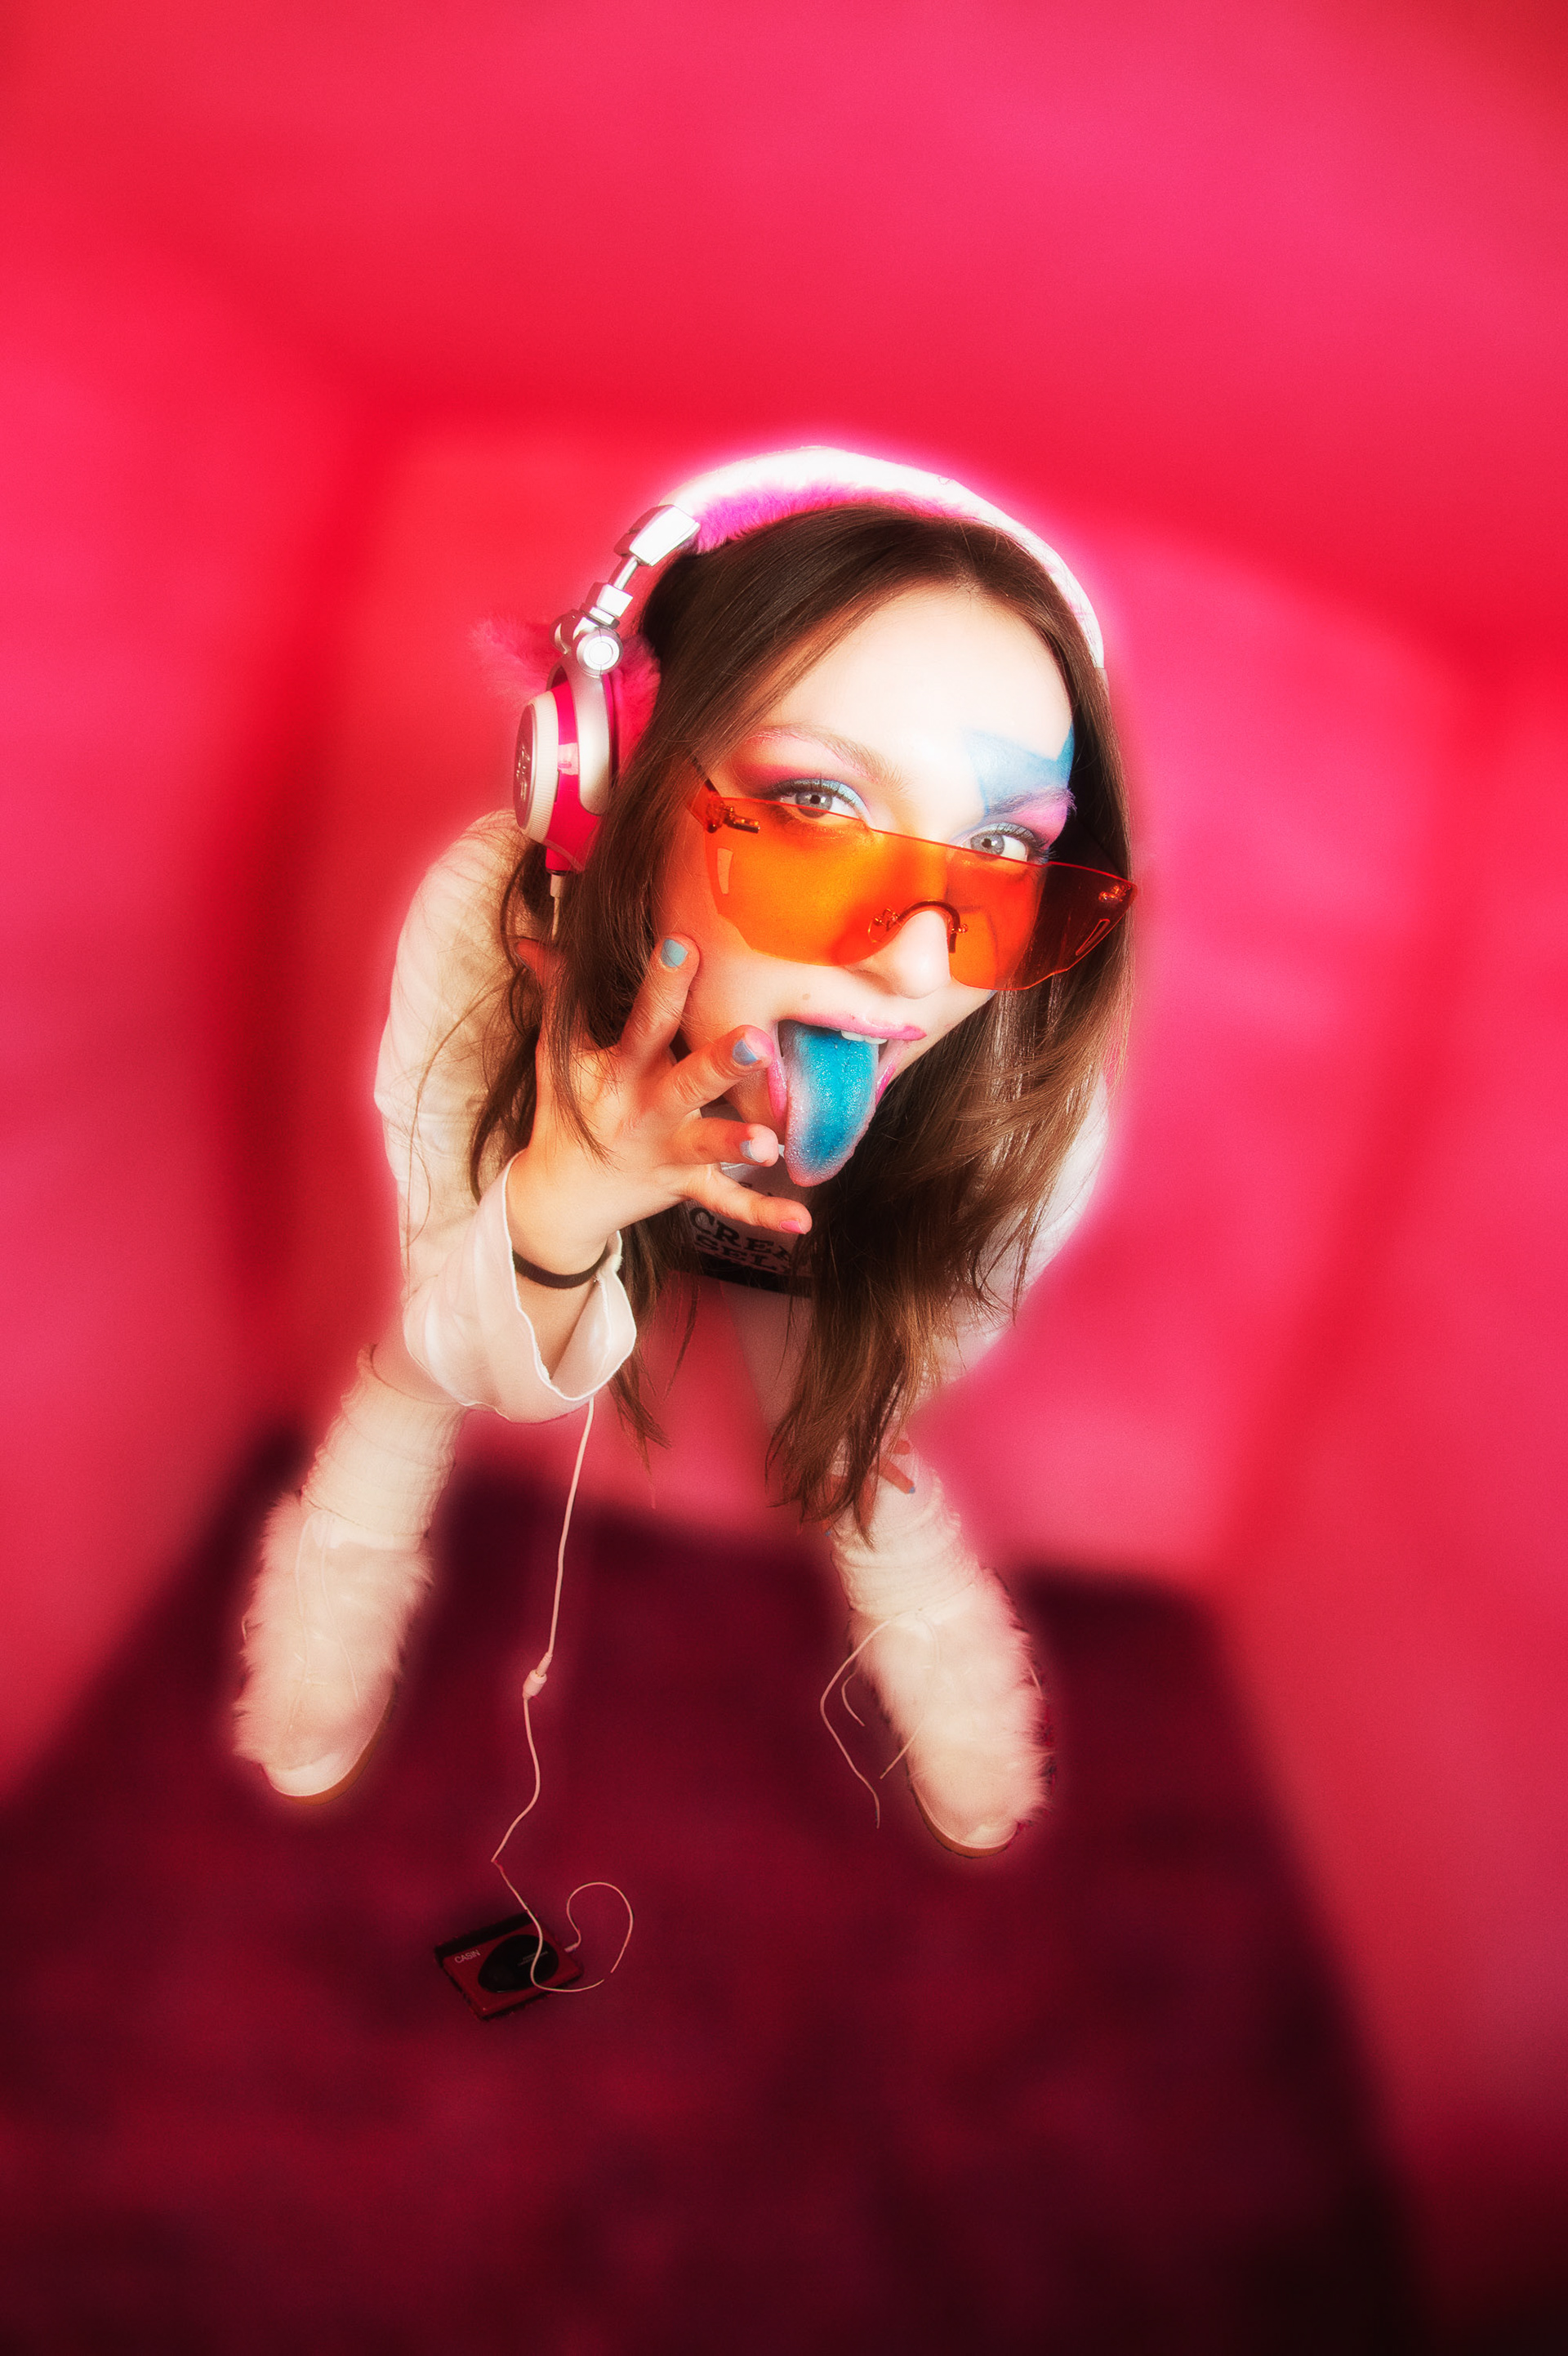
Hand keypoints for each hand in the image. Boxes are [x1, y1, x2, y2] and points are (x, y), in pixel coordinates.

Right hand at [504, 932, 810, 1273]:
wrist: (560, 1198)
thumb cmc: (569, 1111)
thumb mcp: (559, 1055)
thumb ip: (558, 993)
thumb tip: (530, 941)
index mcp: (619, 1073)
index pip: (642, 1023)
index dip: (662, 986)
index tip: (684, 947)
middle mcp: (646, 1112)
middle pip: (686, 1083)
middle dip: (720, 1064)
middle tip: (757, 1041)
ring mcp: (668, 1154)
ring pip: (707, 1145)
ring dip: (737, 1144)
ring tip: (769, 1144)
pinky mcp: (686, 1188)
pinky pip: (727, 1203)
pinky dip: (763, 1214)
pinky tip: (802, 1222)